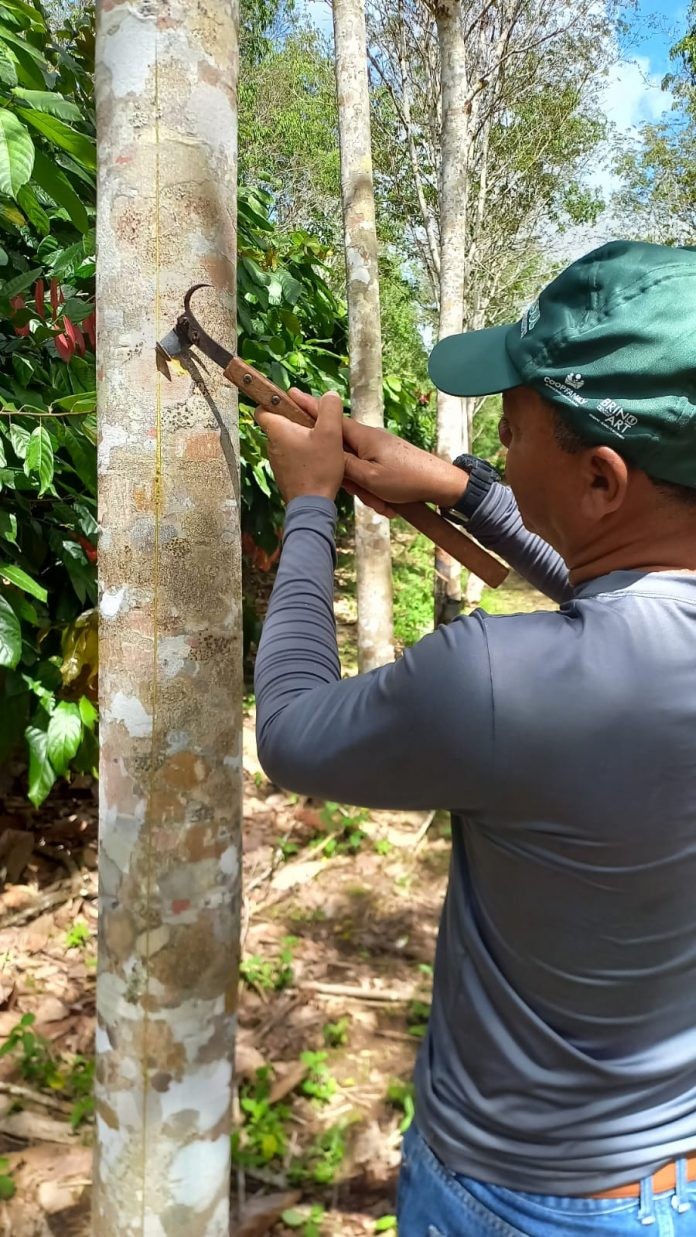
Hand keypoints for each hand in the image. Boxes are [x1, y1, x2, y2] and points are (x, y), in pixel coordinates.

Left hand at [256, 391, 344, 502]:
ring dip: (302, 438)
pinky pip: (292, 456)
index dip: (275, 402)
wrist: (312, 505)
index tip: (292, 404)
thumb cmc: (319, 469)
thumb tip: (329, 395)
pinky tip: (319, 460)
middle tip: (318, 425)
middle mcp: (272, 445)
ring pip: (287, 441)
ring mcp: (277, 461)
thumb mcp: (331, 434)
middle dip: (297, 421)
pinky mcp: (284, 473)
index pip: (262, 408)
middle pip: (280, 423)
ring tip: (322, 444)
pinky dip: (303, 454)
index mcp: (277, 430)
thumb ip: (330, 409)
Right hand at [288, 388, 467, 509]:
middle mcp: (369, 439)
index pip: (329, 419)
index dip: (309, 409)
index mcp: (362, 436)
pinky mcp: (387, 462)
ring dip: (368, 492)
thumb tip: (325, 453)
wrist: (440, 484)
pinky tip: (390, 505)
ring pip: (358, 472)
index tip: (291, 396)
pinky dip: (378, 493)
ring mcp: (378, 450)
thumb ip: (343, 465)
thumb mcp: (368, 477)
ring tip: (384, 504)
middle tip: (362, 494)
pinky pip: (372, 478)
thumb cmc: (406, 479)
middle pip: (341, 455)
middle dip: (350, 481)